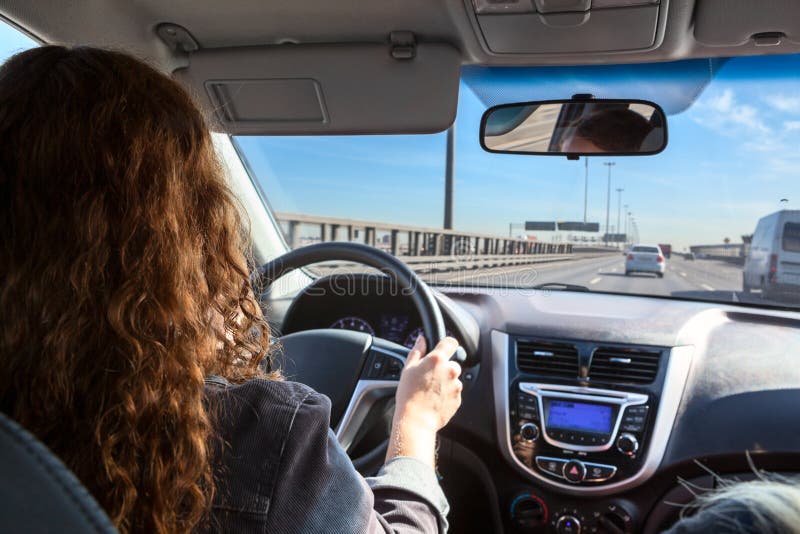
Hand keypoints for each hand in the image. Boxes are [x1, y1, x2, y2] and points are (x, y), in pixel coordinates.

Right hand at [386, 336, 462, 467]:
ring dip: (446, 381)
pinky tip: (434, 399)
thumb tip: (421, 339)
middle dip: (444, 367)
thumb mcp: (408, 368)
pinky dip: (447, 394)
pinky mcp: (458, 399)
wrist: (416, 420)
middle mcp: (450, 370)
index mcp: (438, 359)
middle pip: (452, 363)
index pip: (451, 342)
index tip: (443, 348)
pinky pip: (454, 392)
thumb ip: (417, 350)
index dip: (447, 344)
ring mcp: (456, 385)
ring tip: (430, 391)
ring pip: (453, 378)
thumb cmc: (409, 395)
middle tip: (429, 376)